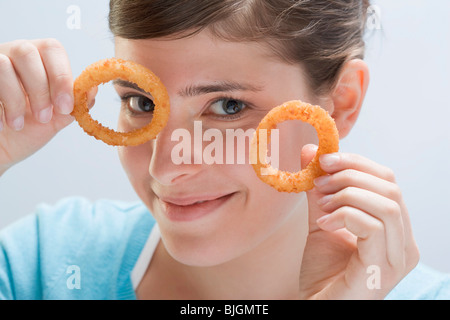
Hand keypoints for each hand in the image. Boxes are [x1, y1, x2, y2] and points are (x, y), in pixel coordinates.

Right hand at [0, 39, 94, 175]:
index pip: (53, 50)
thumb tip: (93, 90)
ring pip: (4, 65)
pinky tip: (3, 125)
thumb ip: (74, 105)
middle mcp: (14, 54)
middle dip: (40, 88)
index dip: (61, 76)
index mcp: (39, 60)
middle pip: (28, 52)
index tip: (65, 107)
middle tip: (44, 117)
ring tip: (19, 124)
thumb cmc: (25, 131)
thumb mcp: (55, 120)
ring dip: (16, 99)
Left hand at [298, 144, 418, 299]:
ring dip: (347, 195)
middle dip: (350, 175)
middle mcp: (403, 243)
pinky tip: (323, 224)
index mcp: (394, 229)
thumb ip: (319, 191)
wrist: (316, 309)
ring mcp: (396, 258)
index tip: (322, 159)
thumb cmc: (323, 273)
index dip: (356, 163)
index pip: (387, 181)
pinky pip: (373, 227)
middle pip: (390, 188)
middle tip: (319, 180)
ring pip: (387, 204)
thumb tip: (310, 152)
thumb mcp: (321, 221)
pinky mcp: (382, 269)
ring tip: (321, 205)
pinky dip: (344, 216)